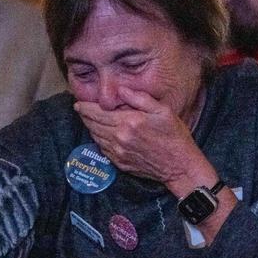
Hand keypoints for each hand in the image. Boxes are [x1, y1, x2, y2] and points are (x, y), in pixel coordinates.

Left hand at [73, 87, 212, 190]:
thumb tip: (121, 90)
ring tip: (90, 120)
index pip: (98, 113)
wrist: (179, 166)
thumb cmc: (174, 136)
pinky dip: (99, 140)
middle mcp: (120, 138)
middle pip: (93, 125)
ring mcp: (119, 152)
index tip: (78, 104)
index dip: (86, 108)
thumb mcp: (163, 111)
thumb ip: (140, 98)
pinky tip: (102, 135)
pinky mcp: (120, 163)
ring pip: (96, 137)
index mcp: (129, 122)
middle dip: (85, 116)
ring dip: (90, 128)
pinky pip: (103, 149)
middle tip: (81, 109)